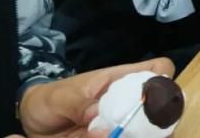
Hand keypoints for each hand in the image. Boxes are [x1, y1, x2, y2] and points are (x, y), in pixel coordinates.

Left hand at [11, 58, 174, 137]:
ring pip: (150, 131)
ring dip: (145, 136)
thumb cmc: (49, 100)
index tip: (160, 96)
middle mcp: (129, 102)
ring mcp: (123, 124)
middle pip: (162, 106)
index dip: (166, 78)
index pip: (158, 69)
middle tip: (148, 132)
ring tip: (126, 137)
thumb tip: (99, 120)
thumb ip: (79, 106)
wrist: (33, 124)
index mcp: (121, 80)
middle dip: (163, 120)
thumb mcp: (60, 98)